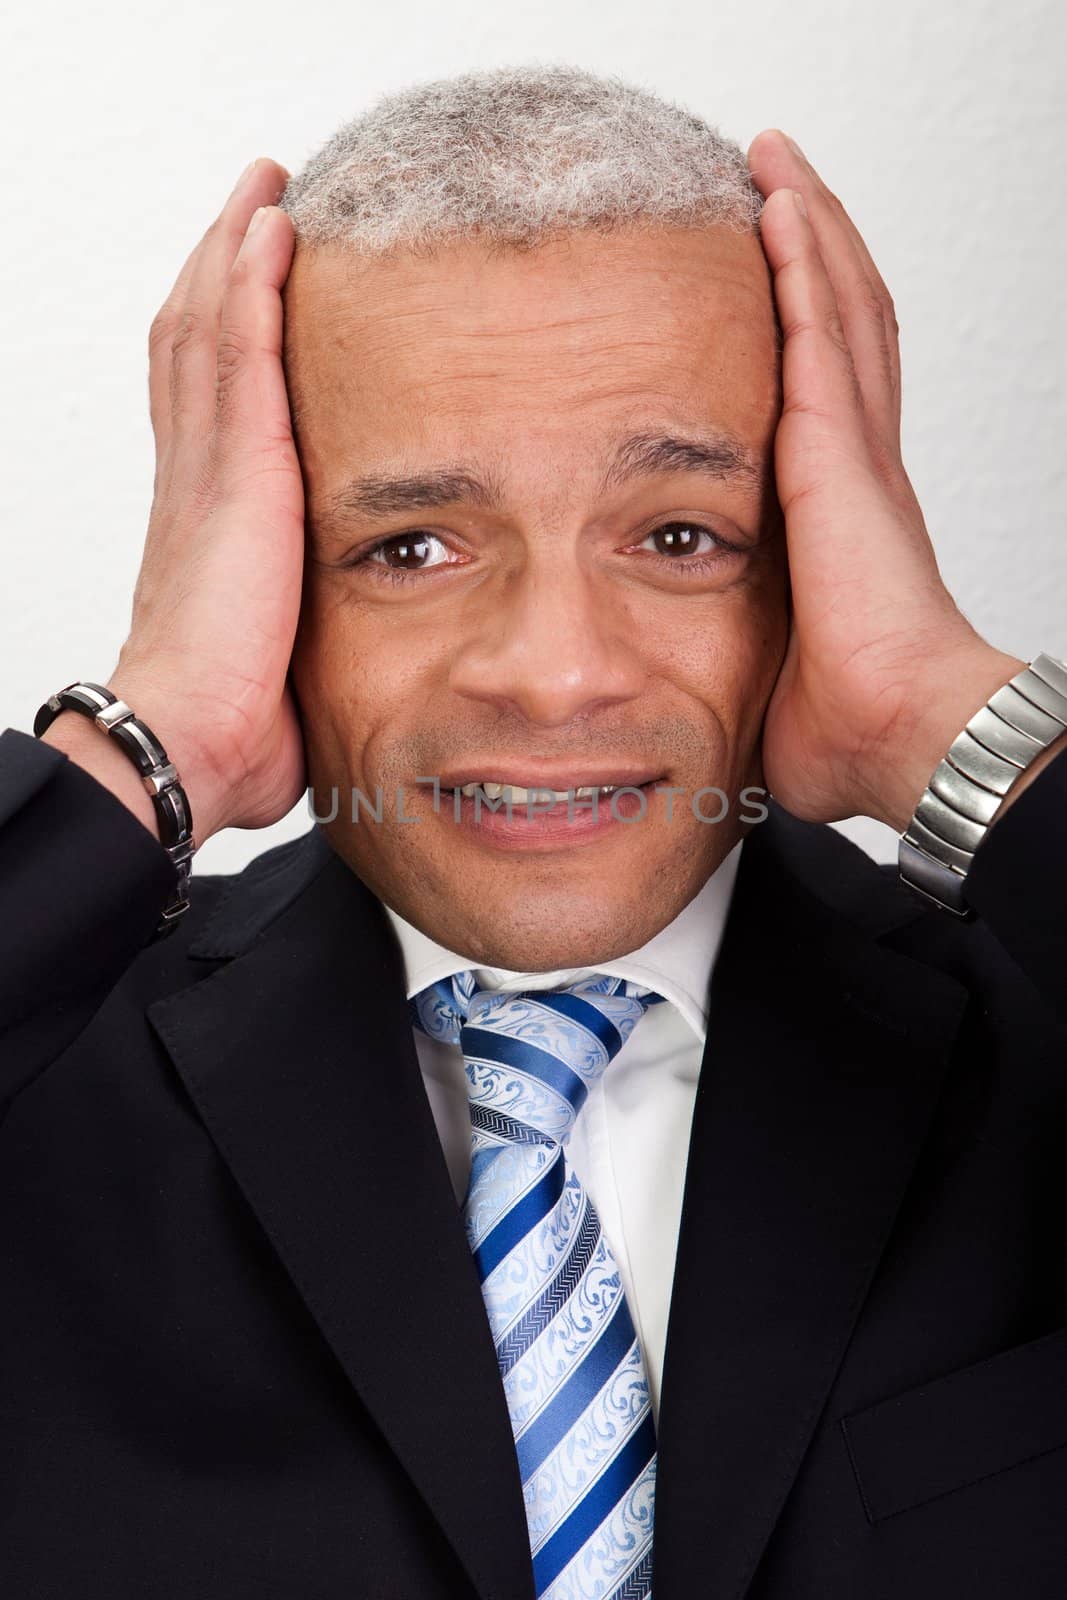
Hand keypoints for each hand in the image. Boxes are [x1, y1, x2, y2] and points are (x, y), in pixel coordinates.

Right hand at [96, 160, 305, 843]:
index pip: (210, 397)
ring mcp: (209, 472)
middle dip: (223, 265)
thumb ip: (306, 616)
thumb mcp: (284, 649)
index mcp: (208, 517)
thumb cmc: (231, 719)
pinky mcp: (235, 476)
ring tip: (267, 188)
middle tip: (259, 200)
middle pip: (196, 341)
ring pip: (208, 328)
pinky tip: (270, 231)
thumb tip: (353, 635)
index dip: (224, 328)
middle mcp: (198, 479)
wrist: (189, 743)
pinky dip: (249, 286)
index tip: (255, 278)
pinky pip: (236, 355)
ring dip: (235, 250)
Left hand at [747, 130, 1024, 834]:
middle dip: (814, 252)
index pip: (831, 392)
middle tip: (777, 186)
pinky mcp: (840, 454)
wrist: (902, 735)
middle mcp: (860, 468)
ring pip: (837, 309)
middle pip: (843, 328)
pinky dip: (803, 264)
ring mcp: (856, 454)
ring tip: (775, 165)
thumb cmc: (853, 725)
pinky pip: (821, 334)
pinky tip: (779, 207)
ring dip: (808, 231)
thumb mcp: (772, 676)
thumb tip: (692, 704)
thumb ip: (745, 657)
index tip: (779, 280)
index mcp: (847, 515)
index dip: (813, 326)